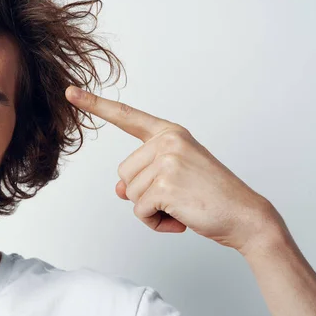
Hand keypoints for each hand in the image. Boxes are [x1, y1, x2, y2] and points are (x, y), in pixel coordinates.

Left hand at [65, 85, 284, 253]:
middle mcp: (168, 141)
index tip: (71, 92)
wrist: (245, 216)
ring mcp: (167, 160)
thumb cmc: (210, 196)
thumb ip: (143, 176)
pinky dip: (156, 223)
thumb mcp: (174, 179)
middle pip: (123, 173)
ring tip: (181, 207)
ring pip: (129, 194)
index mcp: (170, 133)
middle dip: (144, 194)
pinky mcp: (166, 184)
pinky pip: (140, 211)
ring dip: (151, 210)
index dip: (96, 105)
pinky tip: (180, 219)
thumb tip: (118, 189)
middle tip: (177, 197)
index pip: (127, 117)